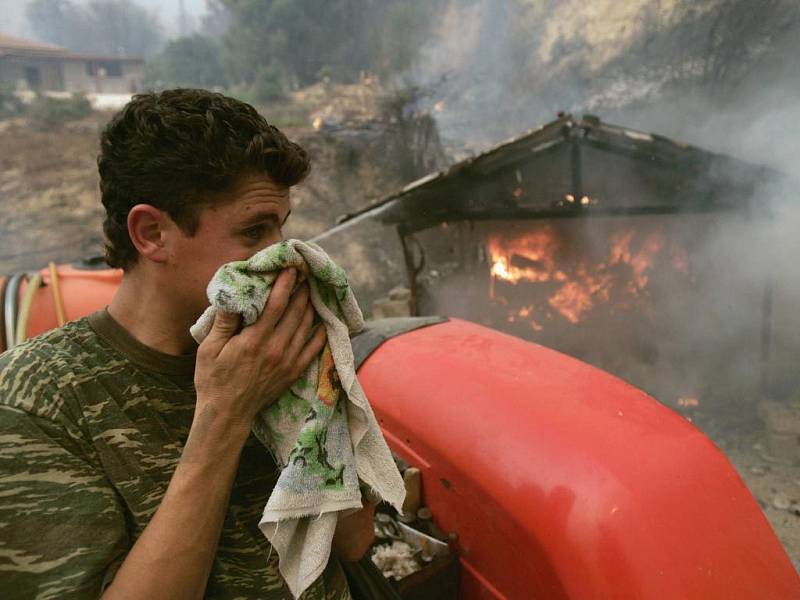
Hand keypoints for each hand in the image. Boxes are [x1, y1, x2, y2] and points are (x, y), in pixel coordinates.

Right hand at [193, 268, 327, 429]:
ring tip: (312, 292)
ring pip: (307, 327)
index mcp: (254, 341)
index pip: (276, 306)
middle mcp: (276, 349)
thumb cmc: (213, 379)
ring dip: (311, 307)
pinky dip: (320, 332)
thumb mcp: (210, 348)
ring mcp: (288, 361)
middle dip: (301, 291)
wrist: (227, 414)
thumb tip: (232, 296)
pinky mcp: (294, 372)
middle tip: (305, 275)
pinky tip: (322, 320)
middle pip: (296, 313)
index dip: (285, 285)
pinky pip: (314, 348)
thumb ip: (224, 322)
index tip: (291, 270)